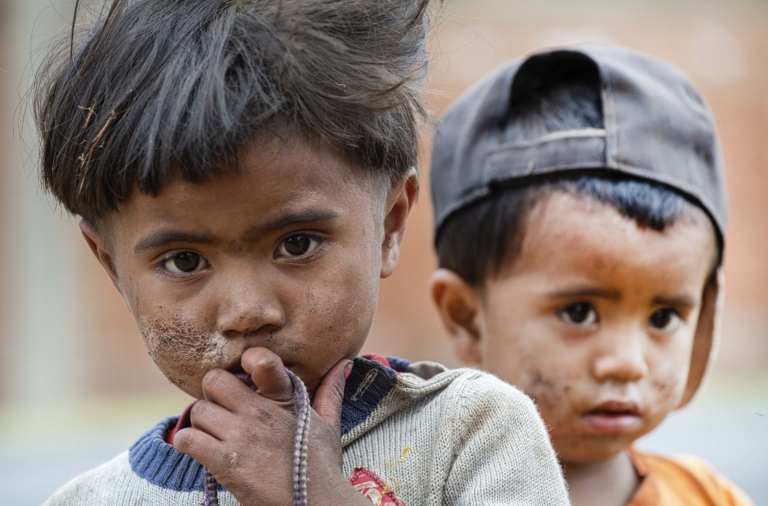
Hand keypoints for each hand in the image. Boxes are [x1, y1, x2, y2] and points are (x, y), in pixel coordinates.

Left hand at [173, 348, 369, 505]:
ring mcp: (240, 436)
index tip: (244, 375)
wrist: (315, 504)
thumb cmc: (321, 464)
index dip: (245, 362)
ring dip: (201, 422)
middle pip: (213, 380)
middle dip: (213, 393)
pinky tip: (201, 448)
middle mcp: (259, 411)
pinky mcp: (223, 463)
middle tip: (221, 407)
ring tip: (214, 433)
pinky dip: (187, 442)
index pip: (260, 360)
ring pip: (198, 410)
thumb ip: (330, 390)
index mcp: (283, 397)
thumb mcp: (329, 424)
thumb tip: (342, 363)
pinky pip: (187, 439)